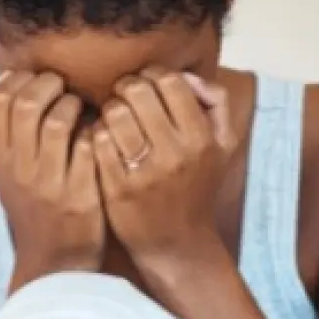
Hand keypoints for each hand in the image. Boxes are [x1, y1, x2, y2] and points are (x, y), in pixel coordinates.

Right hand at [0, 71, 106, 293]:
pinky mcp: (81, 194)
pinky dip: (94, 131)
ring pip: (59, 121)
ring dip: (74, 105)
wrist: (54, 262)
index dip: (18, 79)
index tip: (35, 80)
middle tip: (62, 88)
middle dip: (48, 84)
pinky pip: (89, 146)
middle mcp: (18, 169)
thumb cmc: (34, 211)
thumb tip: (12, 84)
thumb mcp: (7, 175)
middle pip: (25, 103)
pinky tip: (97, 133)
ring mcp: (49, 182)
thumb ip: (8, 135)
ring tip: (80, 109)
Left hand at [92, 69, 235, 272]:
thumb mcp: (222, 146)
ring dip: (108, 110)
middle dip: (125, 88)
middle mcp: (176, 153)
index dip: (153, 75)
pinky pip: (97, 141)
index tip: (147, 86)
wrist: (178, 243)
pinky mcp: (117, 187)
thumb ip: (216, 103)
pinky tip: (102, 141)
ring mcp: (144, 171)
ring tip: (112, 120)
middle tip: (124, 99)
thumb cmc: (196, 186)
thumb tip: (188, 76)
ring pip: (114, 113)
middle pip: (137, 91)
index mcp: (202, 138)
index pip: (171, 82)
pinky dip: (95, 134)